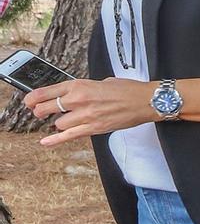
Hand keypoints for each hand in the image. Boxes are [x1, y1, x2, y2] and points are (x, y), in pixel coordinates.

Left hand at [26, 78, 158, 147]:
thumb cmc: (128, 90)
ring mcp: (85, 115)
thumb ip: (86, 89)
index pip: (46, 92)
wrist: (146, 101)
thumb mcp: (102, 82)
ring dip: (59, 123)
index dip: (33, 98)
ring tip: (65, 121)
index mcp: (80, 85)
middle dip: (40, 111)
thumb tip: (77, 95)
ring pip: (58, 124)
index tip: (30, 101)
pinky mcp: (94, 128)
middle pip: (46, 108)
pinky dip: (55, 140)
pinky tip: (45, 142)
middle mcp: (79, 100)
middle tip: (39, 112)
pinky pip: (69, 136)